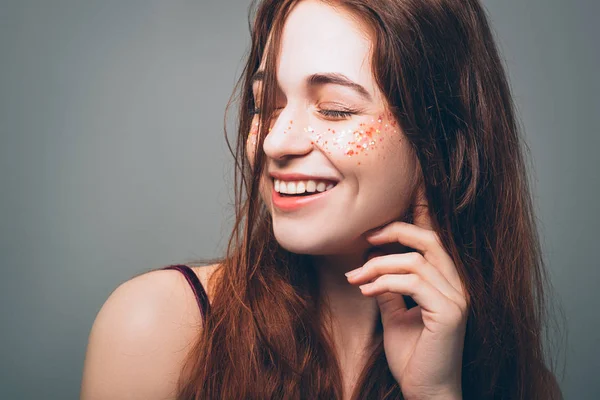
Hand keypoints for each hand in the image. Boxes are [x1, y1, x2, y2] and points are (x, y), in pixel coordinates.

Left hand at [345, 183, 467, 398]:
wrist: (424, 390)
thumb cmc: (412, 355)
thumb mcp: (394, 314)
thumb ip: (388, 288)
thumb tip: (370, 267)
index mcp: (446, 281)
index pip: (434, 238)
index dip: (420, 210)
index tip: (401, 193)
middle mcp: (457, 285)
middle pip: (428, 238)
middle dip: (394, 231)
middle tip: (364, 239)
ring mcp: (457, 298)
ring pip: (415, 260)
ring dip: (378, 265)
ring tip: (355, 279)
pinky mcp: (450, 312)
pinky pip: (412, 282)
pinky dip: (384, 282)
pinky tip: (366, 291)